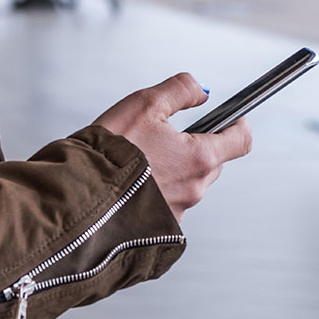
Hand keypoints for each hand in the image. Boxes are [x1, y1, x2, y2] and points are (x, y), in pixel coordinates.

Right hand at [94, 73, 251, 222]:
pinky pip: (170, 202)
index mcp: (198, 158)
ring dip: (176, 168)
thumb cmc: (108, 153)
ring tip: (144, 158)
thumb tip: (201, 91)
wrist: (78, 197)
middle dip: (197, 146)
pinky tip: (136, 180)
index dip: (239, 123)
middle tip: (168, 135)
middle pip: (213, 161)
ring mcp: (179, 211)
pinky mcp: (161, 228)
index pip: (240, 140)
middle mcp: (194, 189)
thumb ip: (180, 90)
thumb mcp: (144, 104)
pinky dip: (159, 189)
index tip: (235, 116)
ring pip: (190, 182)